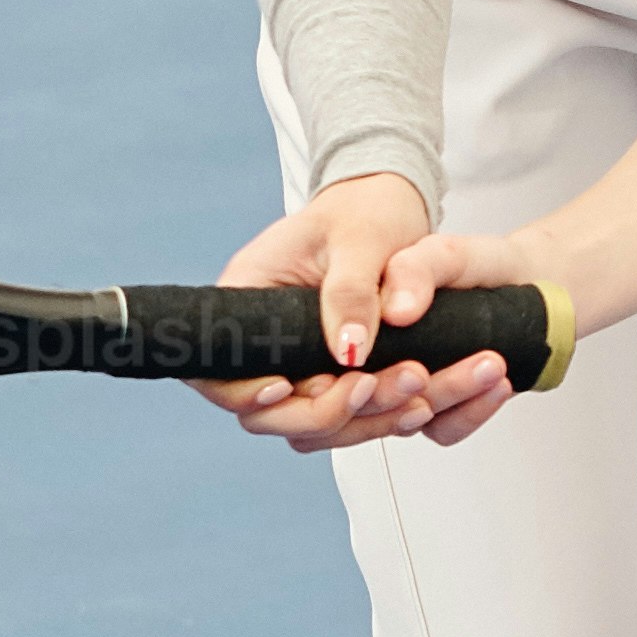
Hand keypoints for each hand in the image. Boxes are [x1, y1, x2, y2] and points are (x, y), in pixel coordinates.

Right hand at [203, 176, 521, 454]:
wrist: (393, 214)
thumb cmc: (365, 211)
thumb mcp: (361, 238)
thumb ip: (352, 291)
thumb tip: (349, 352)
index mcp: (247, 296)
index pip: (218, 368)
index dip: (242, 392)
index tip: (284, 388)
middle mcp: (265, 340)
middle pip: (266, 412)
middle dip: (320, 412)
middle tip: (369, 387)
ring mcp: (298, 363)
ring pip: (310, 424)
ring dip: (359, 421)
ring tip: (412, 396)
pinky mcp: (333, 376)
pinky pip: (346, 417)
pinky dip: (379, 418)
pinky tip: (418, 404)